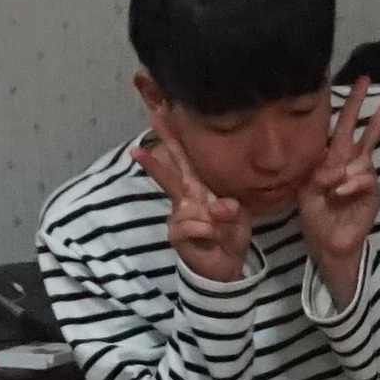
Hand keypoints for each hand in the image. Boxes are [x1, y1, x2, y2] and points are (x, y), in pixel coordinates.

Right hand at [138, 133, 254, 282]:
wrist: (226, 266)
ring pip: (188, 207)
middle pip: (169, 173)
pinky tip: (212, 238)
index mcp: (200, 188)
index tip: (161, 113)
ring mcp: (178, 216)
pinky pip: (188, 225)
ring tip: (220, 229)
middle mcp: (185, 199)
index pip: (186, 160)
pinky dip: (205, 231)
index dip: (174, 138)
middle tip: (140, 139)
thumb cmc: (230, 235)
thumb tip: (218, 206)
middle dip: (155, 158)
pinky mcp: (175, 234)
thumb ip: (229, 209)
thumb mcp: (238, 218)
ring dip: (210, 218)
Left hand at [301, 82, 379, 300]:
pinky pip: (366, 179)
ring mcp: (365, 175)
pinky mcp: (374, 192)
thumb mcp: (304, 187)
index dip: (352, 102)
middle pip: (370, 129)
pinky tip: (339, 195)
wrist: (327, 241)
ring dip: (343, 172)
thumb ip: (317, 172)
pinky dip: (351, 186)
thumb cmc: (314, 212)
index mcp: (334, 155)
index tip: (362, 79)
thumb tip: (336, 169)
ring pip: (365, 156)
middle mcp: (353, 161)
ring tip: (330, 191)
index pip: (344, 123)